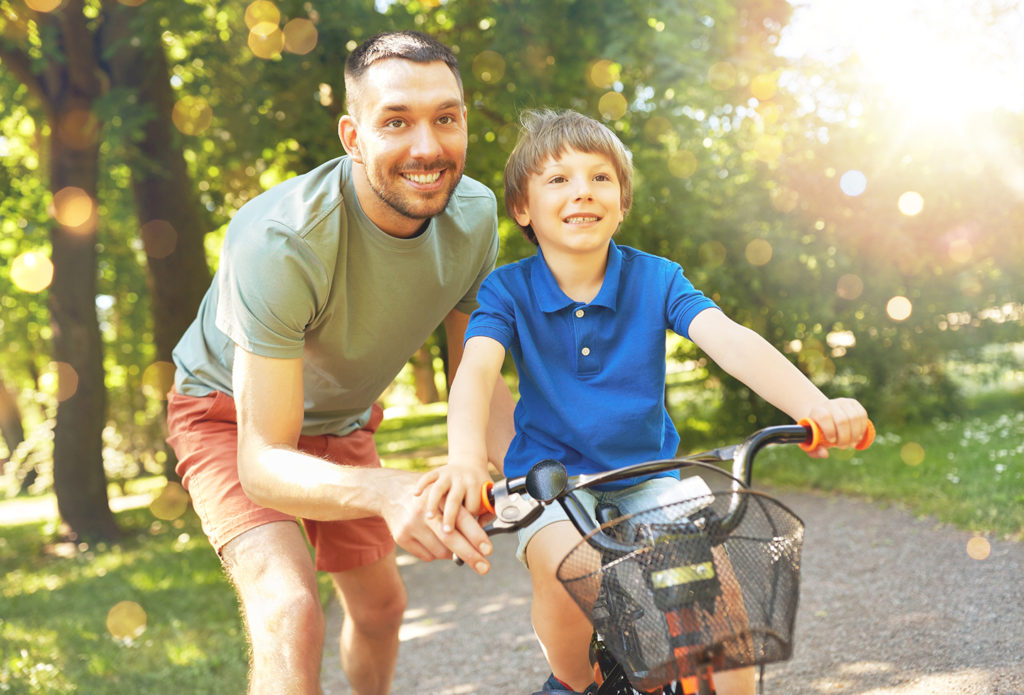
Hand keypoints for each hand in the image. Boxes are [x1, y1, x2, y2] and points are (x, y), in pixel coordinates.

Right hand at [378, 471, 492, 574]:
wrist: (391, 491)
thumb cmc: (428, 495)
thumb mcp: (444, 494)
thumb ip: (461, 512)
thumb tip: (479, 541)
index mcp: (440, 496)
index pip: (461, 518)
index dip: (476, 536)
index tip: (488, 550)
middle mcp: (424, 510)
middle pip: (450, 538)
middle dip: (470, 555)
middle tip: (485, 567)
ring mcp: (411, 525)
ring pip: (440, 552)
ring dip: (451, 553)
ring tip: (451, 543)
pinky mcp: (402, 537)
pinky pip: (427, 556)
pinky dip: (436, 553)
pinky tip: (433, 540)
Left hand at [804, 398, 869, 457]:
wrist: (824, 417)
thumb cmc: (818, 432)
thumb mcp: (812, 442)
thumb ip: (815, 451)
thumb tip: (825, 454)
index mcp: (817, 411)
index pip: (824, 417)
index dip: (830, 430)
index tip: (831, 441)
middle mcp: (830, 404)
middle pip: (842, 420)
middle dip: (845, 437)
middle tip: (842, 446)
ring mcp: (842, 402)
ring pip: (854, 417)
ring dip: (855, 434)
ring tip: (851, 443)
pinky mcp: (853, 403)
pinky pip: (862, 415)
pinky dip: (862, 428)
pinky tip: (857, 436)